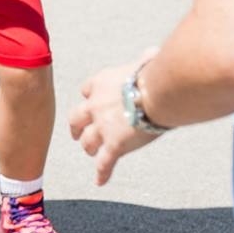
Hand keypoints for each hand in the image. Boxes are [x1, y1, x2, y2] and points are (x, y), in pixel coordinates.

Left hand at [68, 48, 160, 185]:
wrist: (157, 92)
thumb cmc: (156, 74)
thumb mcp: (144, 63)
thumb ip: (145, 61)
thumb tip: (154, 52)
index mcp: (101, 82)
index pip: (87, 90)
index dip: (89, 97)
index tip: (91, 100)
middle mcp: (95, 105)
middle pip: (77, 118)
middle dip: (76, 127)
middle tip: (75, 133)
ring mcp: (102, 127)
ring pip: (87, 142)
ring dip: (88, 148)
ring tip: (91, 153)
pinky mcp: (113, 145)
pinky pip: (105, 163)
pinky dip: (102, 173)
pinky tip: (100, 180)